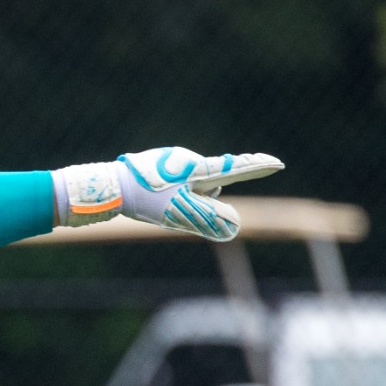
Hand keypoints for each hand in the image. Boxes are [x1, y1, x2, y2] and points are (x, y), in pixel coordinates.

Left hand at [55, 148, 283, 240]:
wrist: (107, 188)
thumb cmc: (144, 200)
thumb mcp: (179, 213)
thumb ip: (209, 218)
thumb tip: (235, 225)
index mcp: (196, 168)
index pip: (234, 169)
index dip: (256, 168)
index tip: (277, 163)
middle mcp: (186, 159)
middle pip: (209, 184)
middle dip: (202, 199)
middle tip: (173, 208)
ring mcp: (170, 160)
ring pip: (190, 185)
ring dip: (184, 199)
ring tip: (157, 204)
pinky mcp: (158, 165)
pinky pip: (174, 184)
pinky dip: (170, 195)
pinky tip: (149, 199)